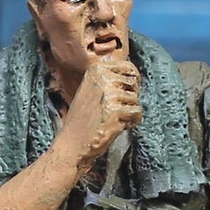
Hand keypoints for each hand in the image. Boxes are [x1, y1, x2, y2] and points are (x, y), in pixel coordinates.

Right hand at [55, 59, 141, 173]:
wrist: (72, 143)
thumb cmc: (83, 119)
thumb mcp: (92, 89)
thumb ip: (110, 80)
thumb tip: (135, 77)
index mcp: (97, 69)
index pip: (128, 67)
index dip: (133, 81)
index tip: (127, 93)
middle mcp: (103, 78)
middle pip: (134, 84)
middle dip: (130, 98)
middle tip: (116, 110)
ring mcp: (109, 94)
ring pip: (136, 100)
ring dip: (129, 112)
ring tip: (113, 120)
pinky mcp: (116, 111)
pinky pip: (137, 113)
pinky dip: (131, 122)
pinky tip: (117, 126)